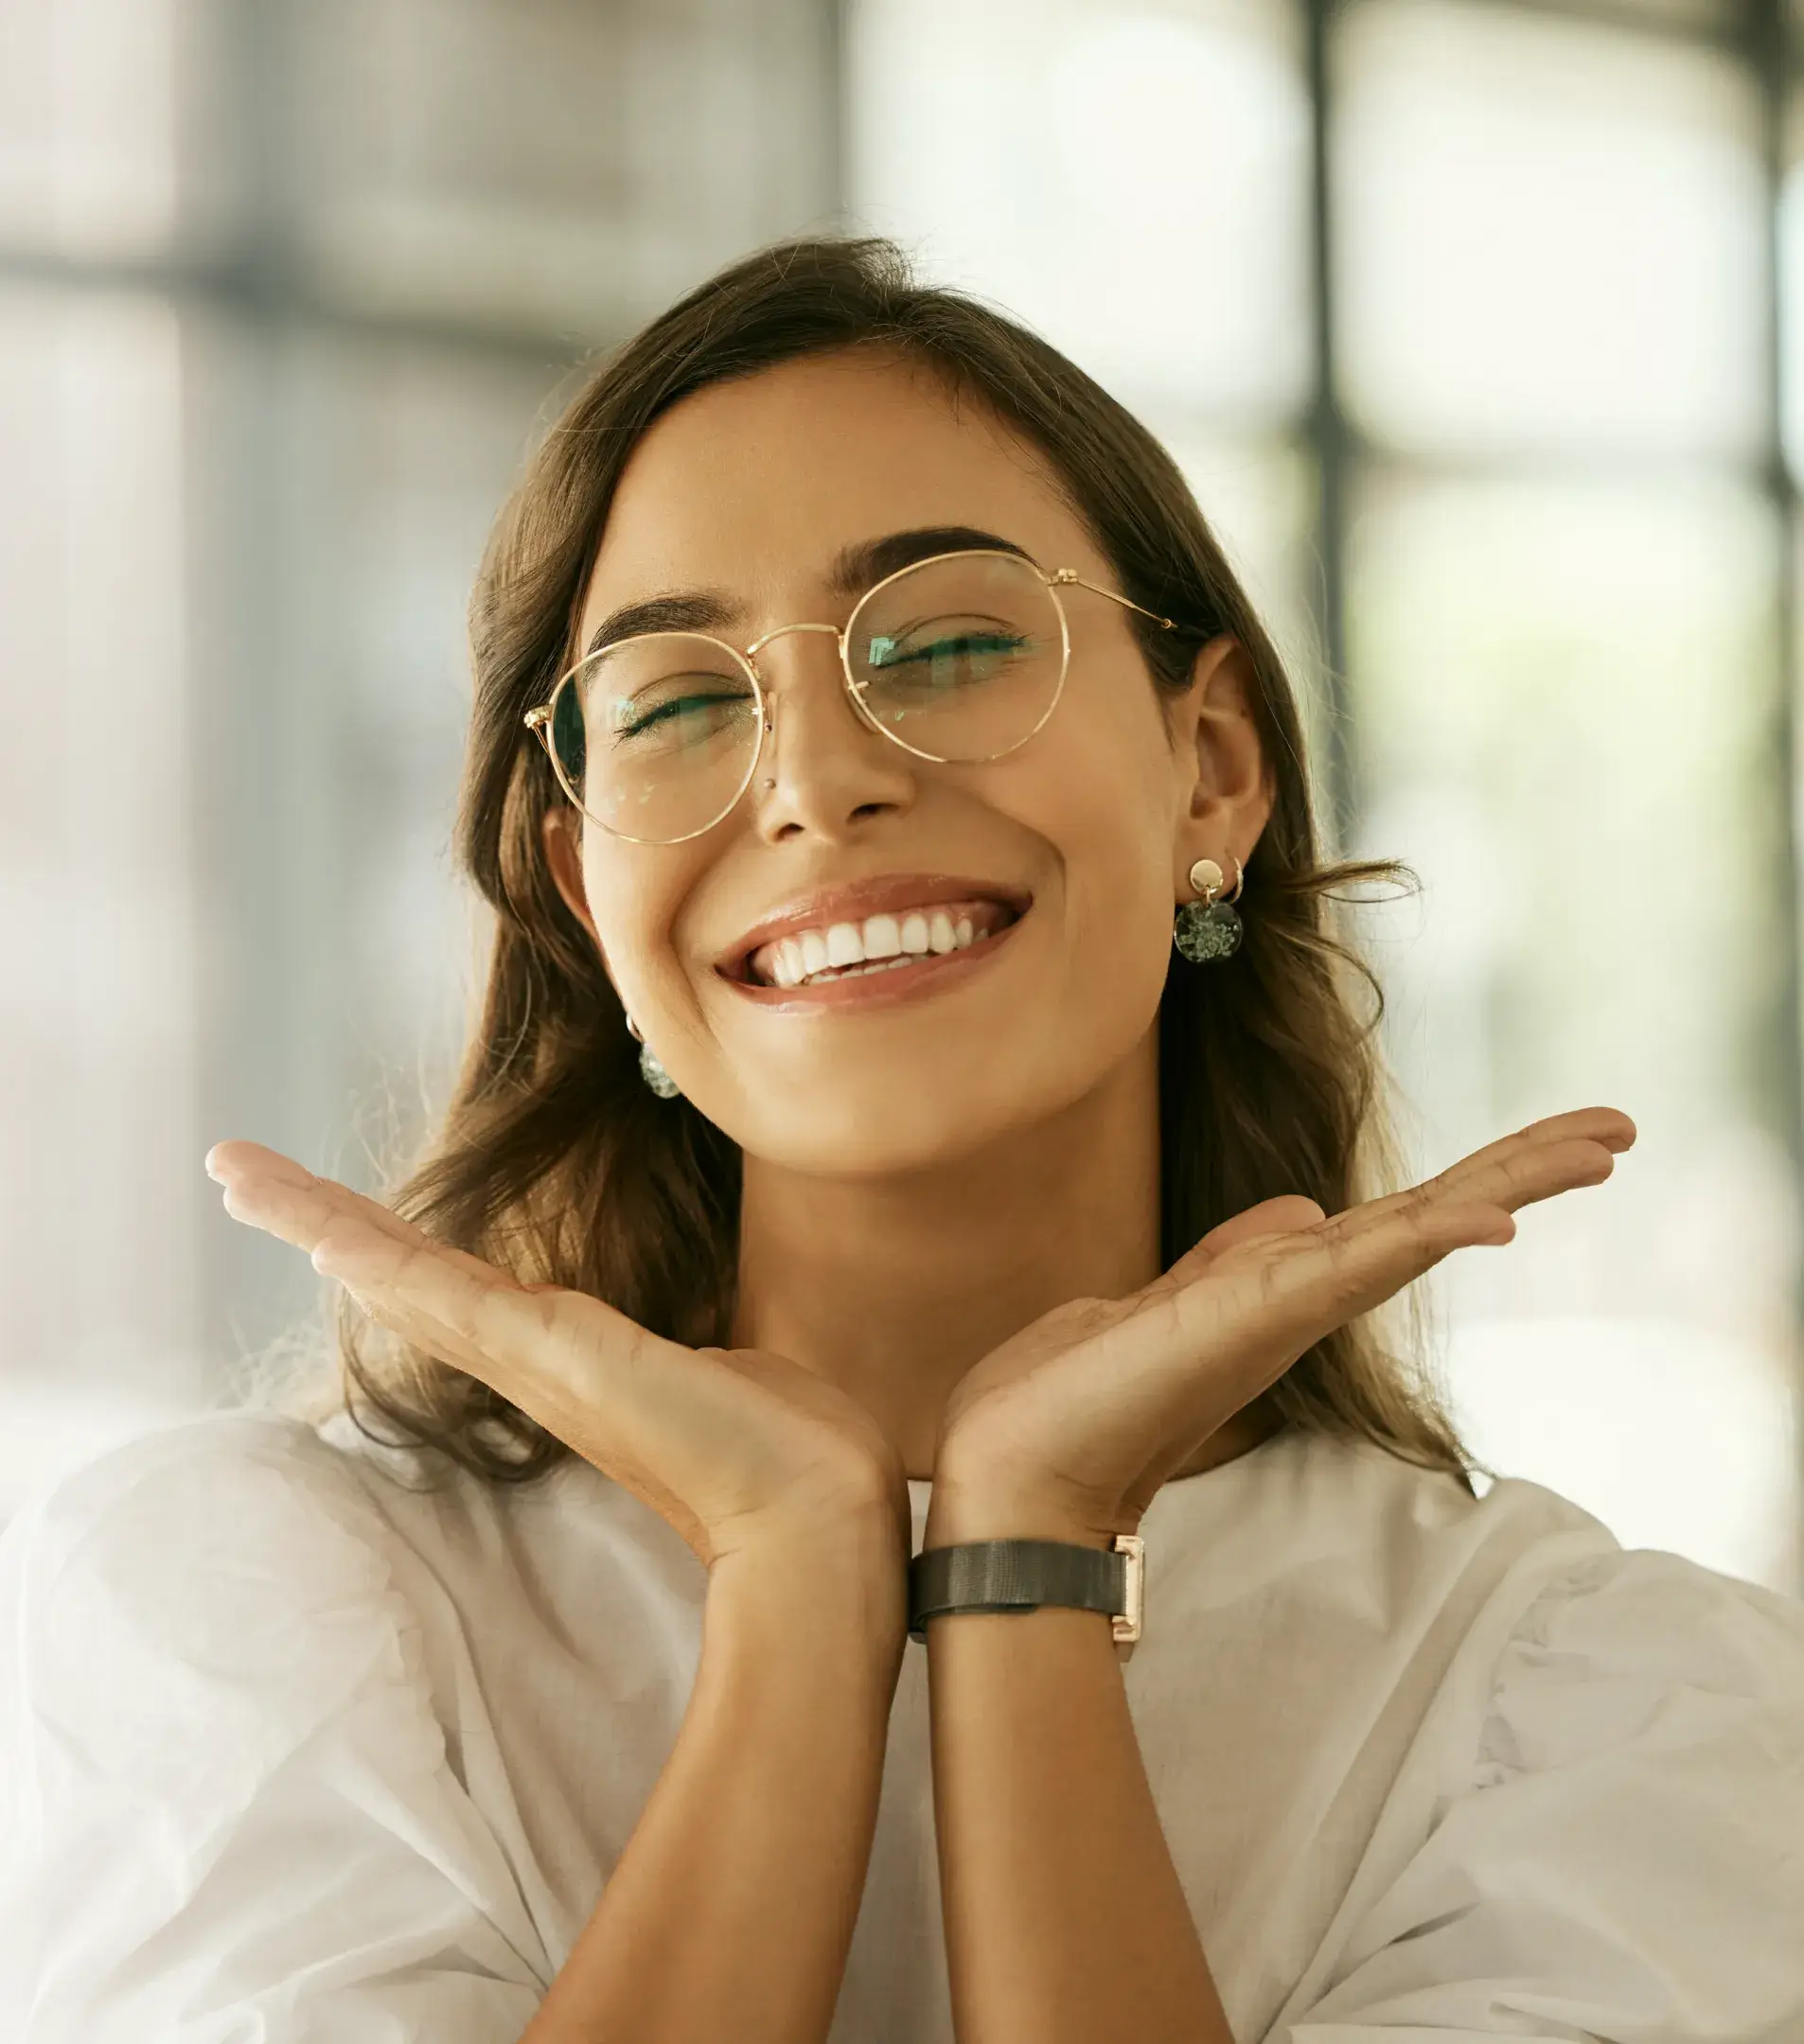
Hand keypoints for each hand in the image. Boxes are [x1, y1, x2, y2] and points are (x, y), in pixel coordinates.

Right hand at [205, 1142, 909, 1570]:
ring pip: (405, 1278)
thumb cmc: (786, 1449)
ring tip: (239, 1176)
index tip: (322, 1213)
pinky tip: (325, 1234)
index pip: (451, 1286)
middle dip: (315, 1219)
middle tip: (232, 1171)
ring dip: (319, 1221)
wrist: (821, 1512)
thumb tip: (713, 1350)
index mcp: (566, 1358)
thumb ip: (690, 1352)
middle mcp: (534, 1362)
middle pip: (399, 1276)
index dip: (381, 1244)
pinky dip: (383, 1262)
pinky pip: (453, 1298)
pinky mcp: (561, 1358)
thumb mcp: (722, 1368)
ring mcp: (539, 1362)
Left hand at [929, 1108, 1636, 1545]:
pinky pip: (1357, 1266)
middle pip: (1433, 1221)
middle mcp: (1300, 1301)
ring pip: (1418, 1232)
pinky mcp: (1255, 1318)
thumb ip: (1232, 1258)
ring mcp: (1286, 1311)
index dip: (1476, 1183)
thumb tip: (1299, 1209)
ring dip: (1509, 1184)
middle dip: (1523, 1172)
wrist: (1011, 1472)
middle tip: (1619, 1131)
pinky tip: (1494, 1217)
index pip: (1398, 1220)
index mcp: (1281, 1290)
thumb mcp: (1162, 1301)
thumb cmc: (1072, 1397)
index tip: (1554, 1146)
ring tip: (1600, 1144)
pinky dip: (1426, 1239)